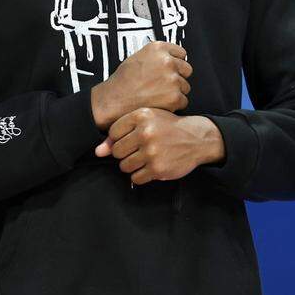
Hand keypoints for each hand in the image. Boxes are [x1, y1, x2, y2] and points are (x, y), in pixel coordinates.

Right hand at [89, 41, 189, 129]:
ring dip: (175, 92)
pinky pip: (183, 101)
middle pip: (187, 70)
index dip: (176, 63)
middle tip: (164, 84)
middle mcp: (167, 61)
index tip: (170, 69)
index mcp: (158, 48)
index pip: (181, 53)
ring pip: (185, 87)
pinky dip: (174, 105)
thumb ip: (158, 56)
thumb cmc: (123, 81)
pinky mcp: (174, 97)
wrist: (114, 100)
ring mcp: (172, 79)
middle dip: (178, 77)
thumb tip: (172, 60)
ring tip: (158, 94)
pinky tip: (159, 103)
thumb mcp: (139, 57)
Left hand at [95, 109, 224, 184]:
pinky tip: (150, 167)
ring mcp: (151, 152)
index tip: (131, 138)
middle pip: (116, 151)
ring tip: (143, 158)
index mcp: (141, 116)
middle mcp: (145, 132)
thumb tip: (98, 152)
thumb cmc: (167, 127)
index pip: (113, 132)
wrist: (196, 138)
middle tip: (137, 150)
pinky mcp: (158, 169)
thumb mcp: (146, 120)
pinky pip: (136, 178)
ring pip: (124, 166)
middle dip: (124, 153)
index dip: (119, 138)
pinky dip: (140, 175)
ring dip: (131, 165)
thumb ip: (120, 133)